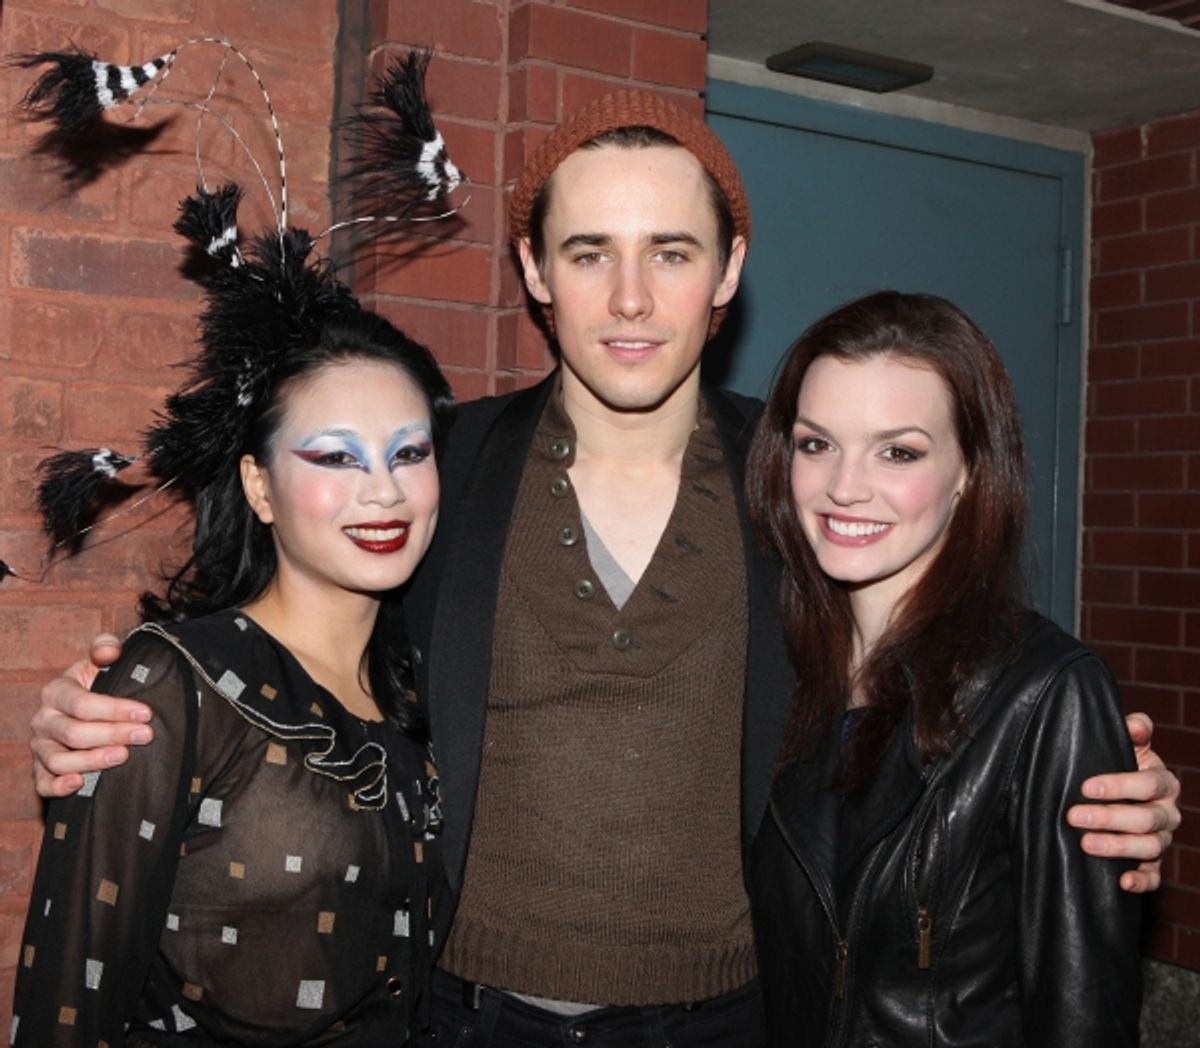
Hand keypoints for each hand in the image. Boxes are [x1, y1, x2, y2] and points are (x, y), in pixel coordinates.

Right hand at [30, 633, 154, 797]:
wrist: (89, 706)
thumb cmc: (100, 682)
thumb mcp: (102, 661)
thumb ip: (106, 648)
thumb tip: (109, 651)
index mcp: (56, 691)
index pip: (82, 703)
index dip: (115, 709)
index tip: (145, 713)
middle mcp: (43, 720)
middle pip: (74, 733)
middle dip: (113, 734)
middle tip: (145, 735)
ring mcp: (41, 746)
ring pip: (59, 760)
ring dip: (93, 760)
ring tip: (124, 756)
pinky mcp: (42, 769)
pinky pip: (42, 783)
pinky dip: (57, 786)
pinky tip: (78, 783)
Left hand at [1067, 712, 1180, 892]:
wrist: (1120, 792)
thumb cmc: (1119, 764)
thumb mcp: (1125, 744)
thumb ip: (1133, 731)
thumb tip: (1136, 725)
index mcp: (1163, 782)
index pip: (1148, 784)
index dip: (1119, 786)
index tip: (1086, 788)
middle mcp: (1167, 812)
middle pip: (1145, 819)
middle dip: (1108, 818)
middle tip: (1073, 816)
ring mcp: (1162, 839)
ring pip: (1149, 847)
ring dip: (1117, 847)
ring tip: (1086, 845)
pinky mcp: (1154, 863)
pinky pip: (1155, 876)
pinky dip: (1142, 881)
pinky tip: (1122, 882)